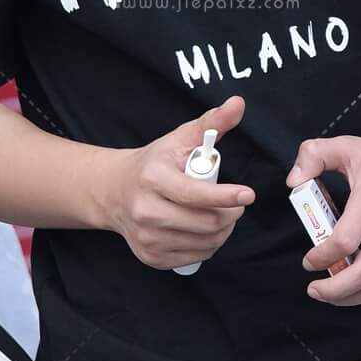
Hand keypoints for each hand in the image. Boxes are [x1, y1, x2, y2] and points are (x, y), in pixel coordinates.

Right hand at [96, 94, 254, 269]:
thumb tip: (238, 103)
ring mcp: (146, 238)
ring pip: (205, 242)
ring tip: (220, 215)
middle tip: (235, 203)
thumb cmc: (153, 164)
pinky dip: (208, 244)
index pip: (195, 194)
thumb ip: (211, 123)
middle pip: (206, 223)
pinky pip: (196, 257)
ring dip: (223, 230)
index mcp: (153, 179)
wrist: (113, 192)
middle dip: (231, 213)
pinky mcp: (151, 257)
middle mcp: (145, 211)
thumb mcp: (178, 139)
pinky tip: (203, 229)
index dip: (225, 196)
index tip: (247, 194)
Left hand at [291, 118, 360, 304]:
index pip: (344, 241)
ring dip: (350, 297)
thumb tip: (293, 181)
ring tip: (330, 293)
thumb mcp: (349, 146)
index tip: (308, 261)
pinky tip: (353, 284)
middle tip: (315, 289)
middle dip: (334, 290)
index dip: (320, 257)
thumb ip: (313, 156)